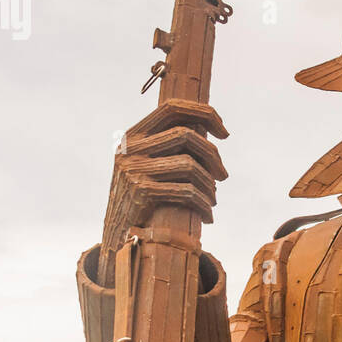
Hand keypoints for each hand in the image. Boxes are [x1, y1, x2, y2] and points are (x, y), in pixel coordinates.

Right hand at [97, 99, 227, 285]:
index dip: (204, 113)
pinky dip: (204, 204)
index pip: (173, 108)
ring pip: (190, 165)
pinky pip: (186, 191)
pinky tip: (209, 214)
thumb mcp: (145, 163)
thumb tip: (208, 130)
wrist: (116, 233)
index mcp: (133, 134)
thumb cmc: (140, 195)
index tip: (225, 132)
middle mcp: (131, 148)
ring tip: (214, 199)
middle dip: (214, 156)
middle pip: (187, 136)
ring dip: (210, 185)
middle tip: (223, 175)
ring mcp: (134, 169)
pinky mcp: (141, 192)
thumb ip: (167, 145)